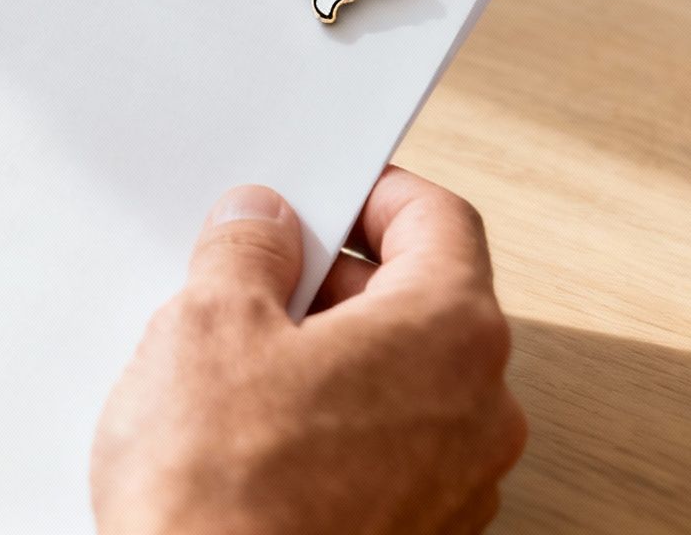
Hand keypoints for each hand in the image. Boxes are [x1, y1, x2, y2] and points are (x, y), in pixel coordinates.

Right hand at [91, 169, 526, 534]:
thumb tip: (262, 224)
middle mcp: (481, 412)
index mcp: (452, 333)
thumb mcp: (209, 323)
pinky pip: (387, 452)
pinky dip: (335, 428)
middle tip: (256, 279)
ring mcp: (456, 487)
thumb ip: (247, 250)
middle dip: (339, 282)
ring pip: (403, 383)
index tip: (324, 194)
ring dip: (334, 359)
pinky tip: (256, 439)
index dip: (372, 194)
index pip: (440, 220)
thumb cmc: (224, 495)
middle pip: (423, 303)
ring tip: (240, 369)